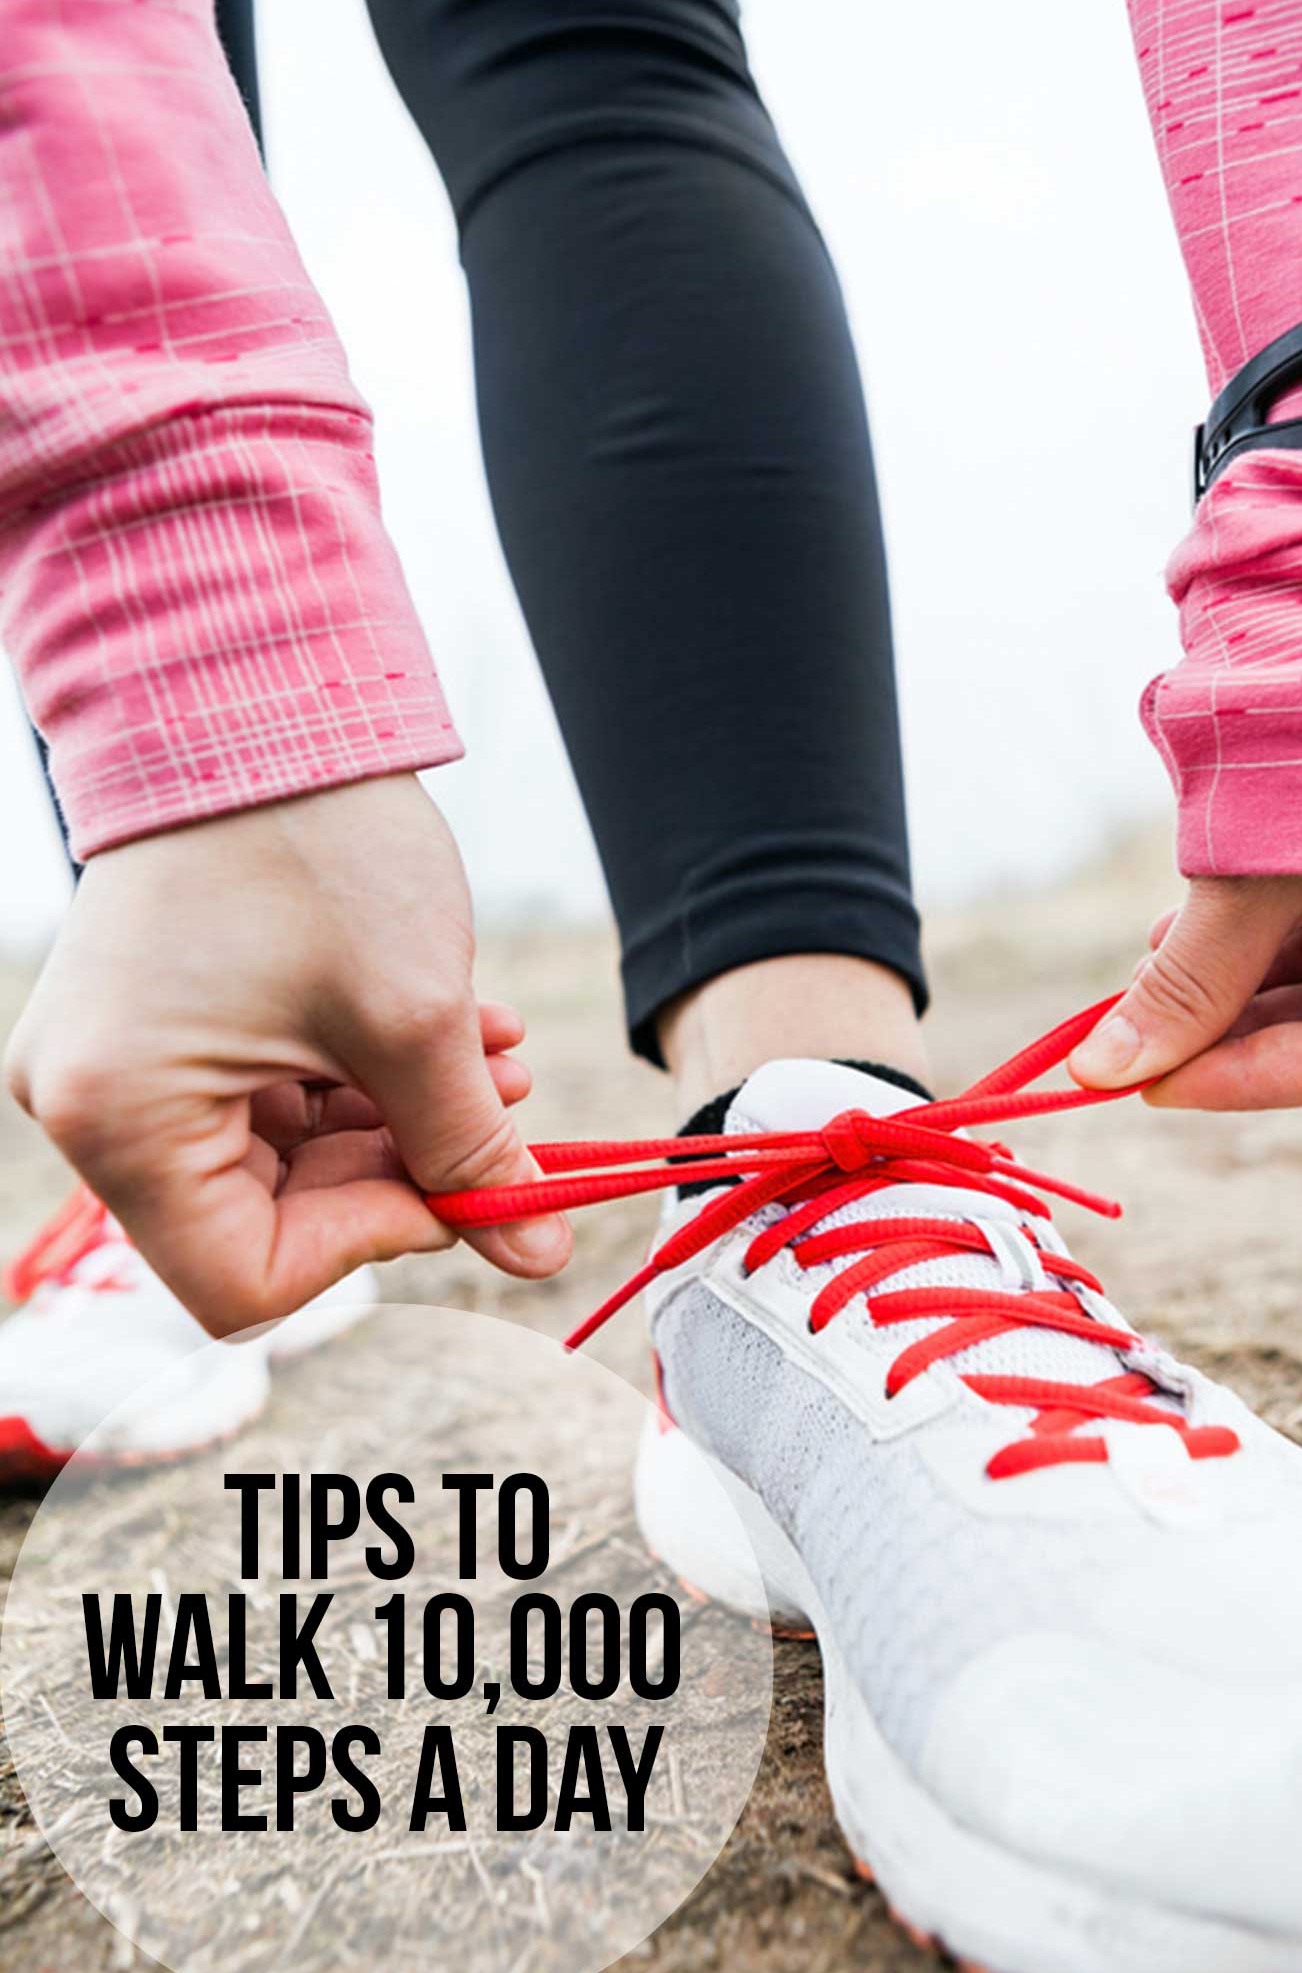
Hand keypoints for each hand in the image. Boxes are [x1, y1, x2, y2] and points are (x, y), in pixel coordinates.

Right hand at [5, 775, 571, 1333]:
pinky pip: (265, 1096)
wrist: (253, 691)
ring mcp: (118, 1063)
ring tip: (496, 1062)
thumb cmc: (318, 845)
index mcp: (121, 1120)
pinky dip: (362, 1079)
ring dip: (400, 1121)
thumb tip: (538, 1254)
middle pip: (265, 1222)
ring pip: (282, 1159)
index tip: (460, 1187)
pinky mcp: (158, 1024)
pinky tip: (455, 1032)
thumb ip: (472, 1154)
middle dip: (403, 1175)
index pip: (246, 1281)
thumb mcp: (414, 1020)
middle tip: (504, 1119)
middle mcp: (91, 1107)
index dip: (371, 1248)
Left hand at [1069, 872, 1301, 1108]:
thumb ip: (1194, 974)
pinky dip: (1253, 940)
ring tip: (1148, 974)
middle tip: (1137, 1034)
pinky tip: (1179, 935)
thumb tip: (1108, 1067)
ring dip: (1231, 984)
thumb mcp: (1258, 877)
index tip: (1147, 1085)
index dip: (1246, 1081)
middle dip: (1228, 1031)